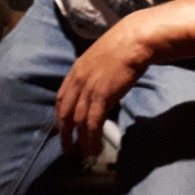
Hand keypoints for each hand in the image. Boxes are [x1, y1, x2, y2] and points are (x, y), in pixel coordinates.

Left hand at [55, 15, 151, 157]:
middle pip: (65, 112)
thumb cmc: (121, 47)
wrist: (133, 41)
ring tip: (85, 154)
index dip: (61, 116)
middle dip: (65, 133)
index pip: (62, 98)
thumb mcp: (99, 59)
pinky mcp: (102, 96)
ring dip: (80, 141)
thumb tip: (97, 89)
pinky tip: (95, 147)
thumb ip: (94, 74)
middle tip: (68, 149)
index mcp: (76, 70)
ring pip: (78, 121)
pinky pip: (93, 122)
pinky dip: (92, 138)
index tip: (63, 129)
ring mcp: (89, 88)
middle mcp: (78, 80)